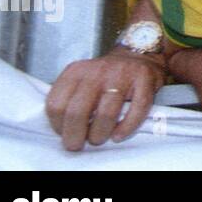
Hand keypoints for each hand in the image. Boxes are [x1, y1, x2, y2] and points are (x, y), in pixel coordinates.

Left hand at [45, 49, 165, 150]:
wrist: (137, 56)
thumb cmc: (105, 77)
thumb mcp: (80, 80)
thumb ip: (68, 99)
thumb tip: (62, 130)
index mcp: (76, 71)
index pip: (56, 104)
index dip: (58, 125)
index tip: (64, 133)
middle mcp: (97, 71)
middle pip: (78, 111)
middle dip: (75, 135)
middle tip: (77, 145)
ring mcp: (122, 74)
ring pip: (106, 114)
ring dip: (100, 134)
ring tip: (99, 138)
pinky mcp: (144, 80)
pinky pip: (136, 110)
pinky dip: (126, 128)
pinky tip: (119, 136)